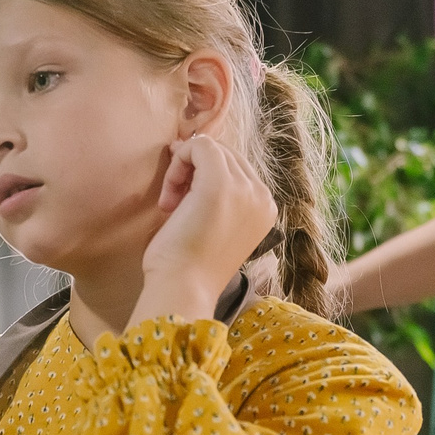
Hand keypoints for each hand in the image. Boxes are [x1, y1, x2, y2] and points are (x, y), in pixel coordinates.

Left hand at [132, 135, 277, 324]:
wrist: (184, 288)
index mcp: (266, 207)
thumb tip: (196, 151)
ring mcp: (245, 188)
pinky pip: (199, 145)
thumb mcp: (216, 224)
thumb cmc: (190, 264)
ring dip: (183, 168)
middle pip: (225, 154)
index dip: (204, 176)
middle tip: (173, 203)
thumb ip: (220, 195)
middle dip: (194, 170)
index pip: (236, 168)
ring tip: (171, 203)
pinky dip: (178, 161)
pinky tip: (169, 197)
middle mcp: (262, 195)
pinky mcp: (220, 183)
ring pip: (211, 148)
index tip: (183, 203)